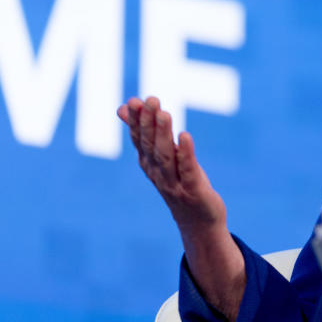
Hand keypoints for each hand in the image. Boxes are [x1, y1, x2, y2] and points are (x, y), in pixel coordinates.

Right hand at [118, 96, 245, 318]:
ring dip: (164, 134)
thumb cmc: (179, 183)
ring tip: (164, 113)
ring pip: (166, 156)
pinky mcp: (193, 190)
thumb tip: (123, 107)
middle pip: (151, 145)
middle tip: (149, 100)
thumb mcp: (160, 157)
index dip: (135, 121)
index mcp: (148, 164)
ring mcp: (174, 183)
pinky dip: (186, 153)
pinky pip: (188, 169)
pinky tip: (186, 136)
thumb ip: (144, 133)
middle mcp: (158, 174)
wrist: (198, 222)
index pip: (139, 140)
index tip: (133, 101)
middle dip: (148, 122)